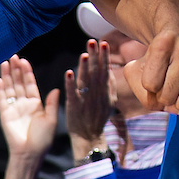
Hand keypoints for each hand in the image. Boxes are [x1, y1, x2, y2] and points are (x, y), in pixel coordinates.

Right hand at [0, 55, 58, 159]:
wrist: (30, 153)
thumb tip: (56, 89)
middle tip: (13, 56)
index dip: (27, 72)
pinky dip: (0, 89)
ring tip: (4, 63)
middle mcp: (24, 103)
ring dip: (6, 75)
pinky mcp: (4, 113)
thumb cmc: (43, 139)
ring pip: (9, 87)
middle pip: (19, 82)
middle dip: (16, 70)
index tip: (24, 61)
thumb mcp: (51, 120)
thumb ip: (51, 104)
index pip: (30, 84)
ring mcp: (13, 107)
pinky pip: (1, 98)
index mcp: (36, 104)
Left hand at [65, 39, 114, 159]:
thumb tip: (109, 68)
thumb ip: (109, 85)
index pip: (105, 70)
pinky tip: (69, 72)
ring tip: (84, 54)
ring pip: (86, 81)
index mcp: (104, 91)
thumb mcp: (108, 101)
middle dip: (95, 57)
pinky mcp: (75, 106)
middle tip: (93, 42)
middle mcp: (97, 94)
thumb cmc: (97, 116)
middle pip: (96, 73)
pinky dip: (71, 83)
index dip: (104, 57)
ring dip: (85, 68)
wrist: (89, 136)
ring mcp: (86, 100)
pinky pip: (73, 93)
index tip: (103, 42)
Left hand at [123, 29, 178, 113]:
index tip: (153, 76)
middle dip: (163, 97)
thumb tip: (173, 109)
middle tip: (167, 85)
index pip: (150, 84)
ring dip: (178, 102)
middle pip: (166, 96)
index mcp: (163, 42)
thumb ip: (141, 92)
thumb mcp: (137, 68)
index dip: (149, 86)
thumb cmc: (156, 59)